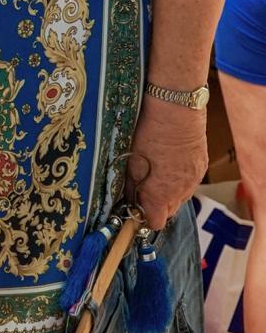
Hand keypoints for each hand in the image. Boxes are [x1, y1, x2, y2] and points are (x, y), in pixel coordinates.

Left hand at [122, 99, 207, 229]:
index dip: (144, 217)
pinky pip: (189, 183)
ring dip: (168, 193)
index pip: (155, 223)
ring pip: (180, 198)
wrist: (176, 110)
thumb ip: (132, 188)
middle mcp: (181, 192)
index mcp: (161, 195)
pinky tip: (169, 165)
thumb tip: (131, 201)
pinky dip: (179, 180)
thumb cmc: (149, 135)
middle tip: (142, 190)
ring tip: (156, 175)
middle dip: (155, 206)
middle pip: (168, 212)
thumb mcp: (131, 163)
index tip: (135, 208)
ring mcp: (194, 180)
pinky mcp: (201, 167)